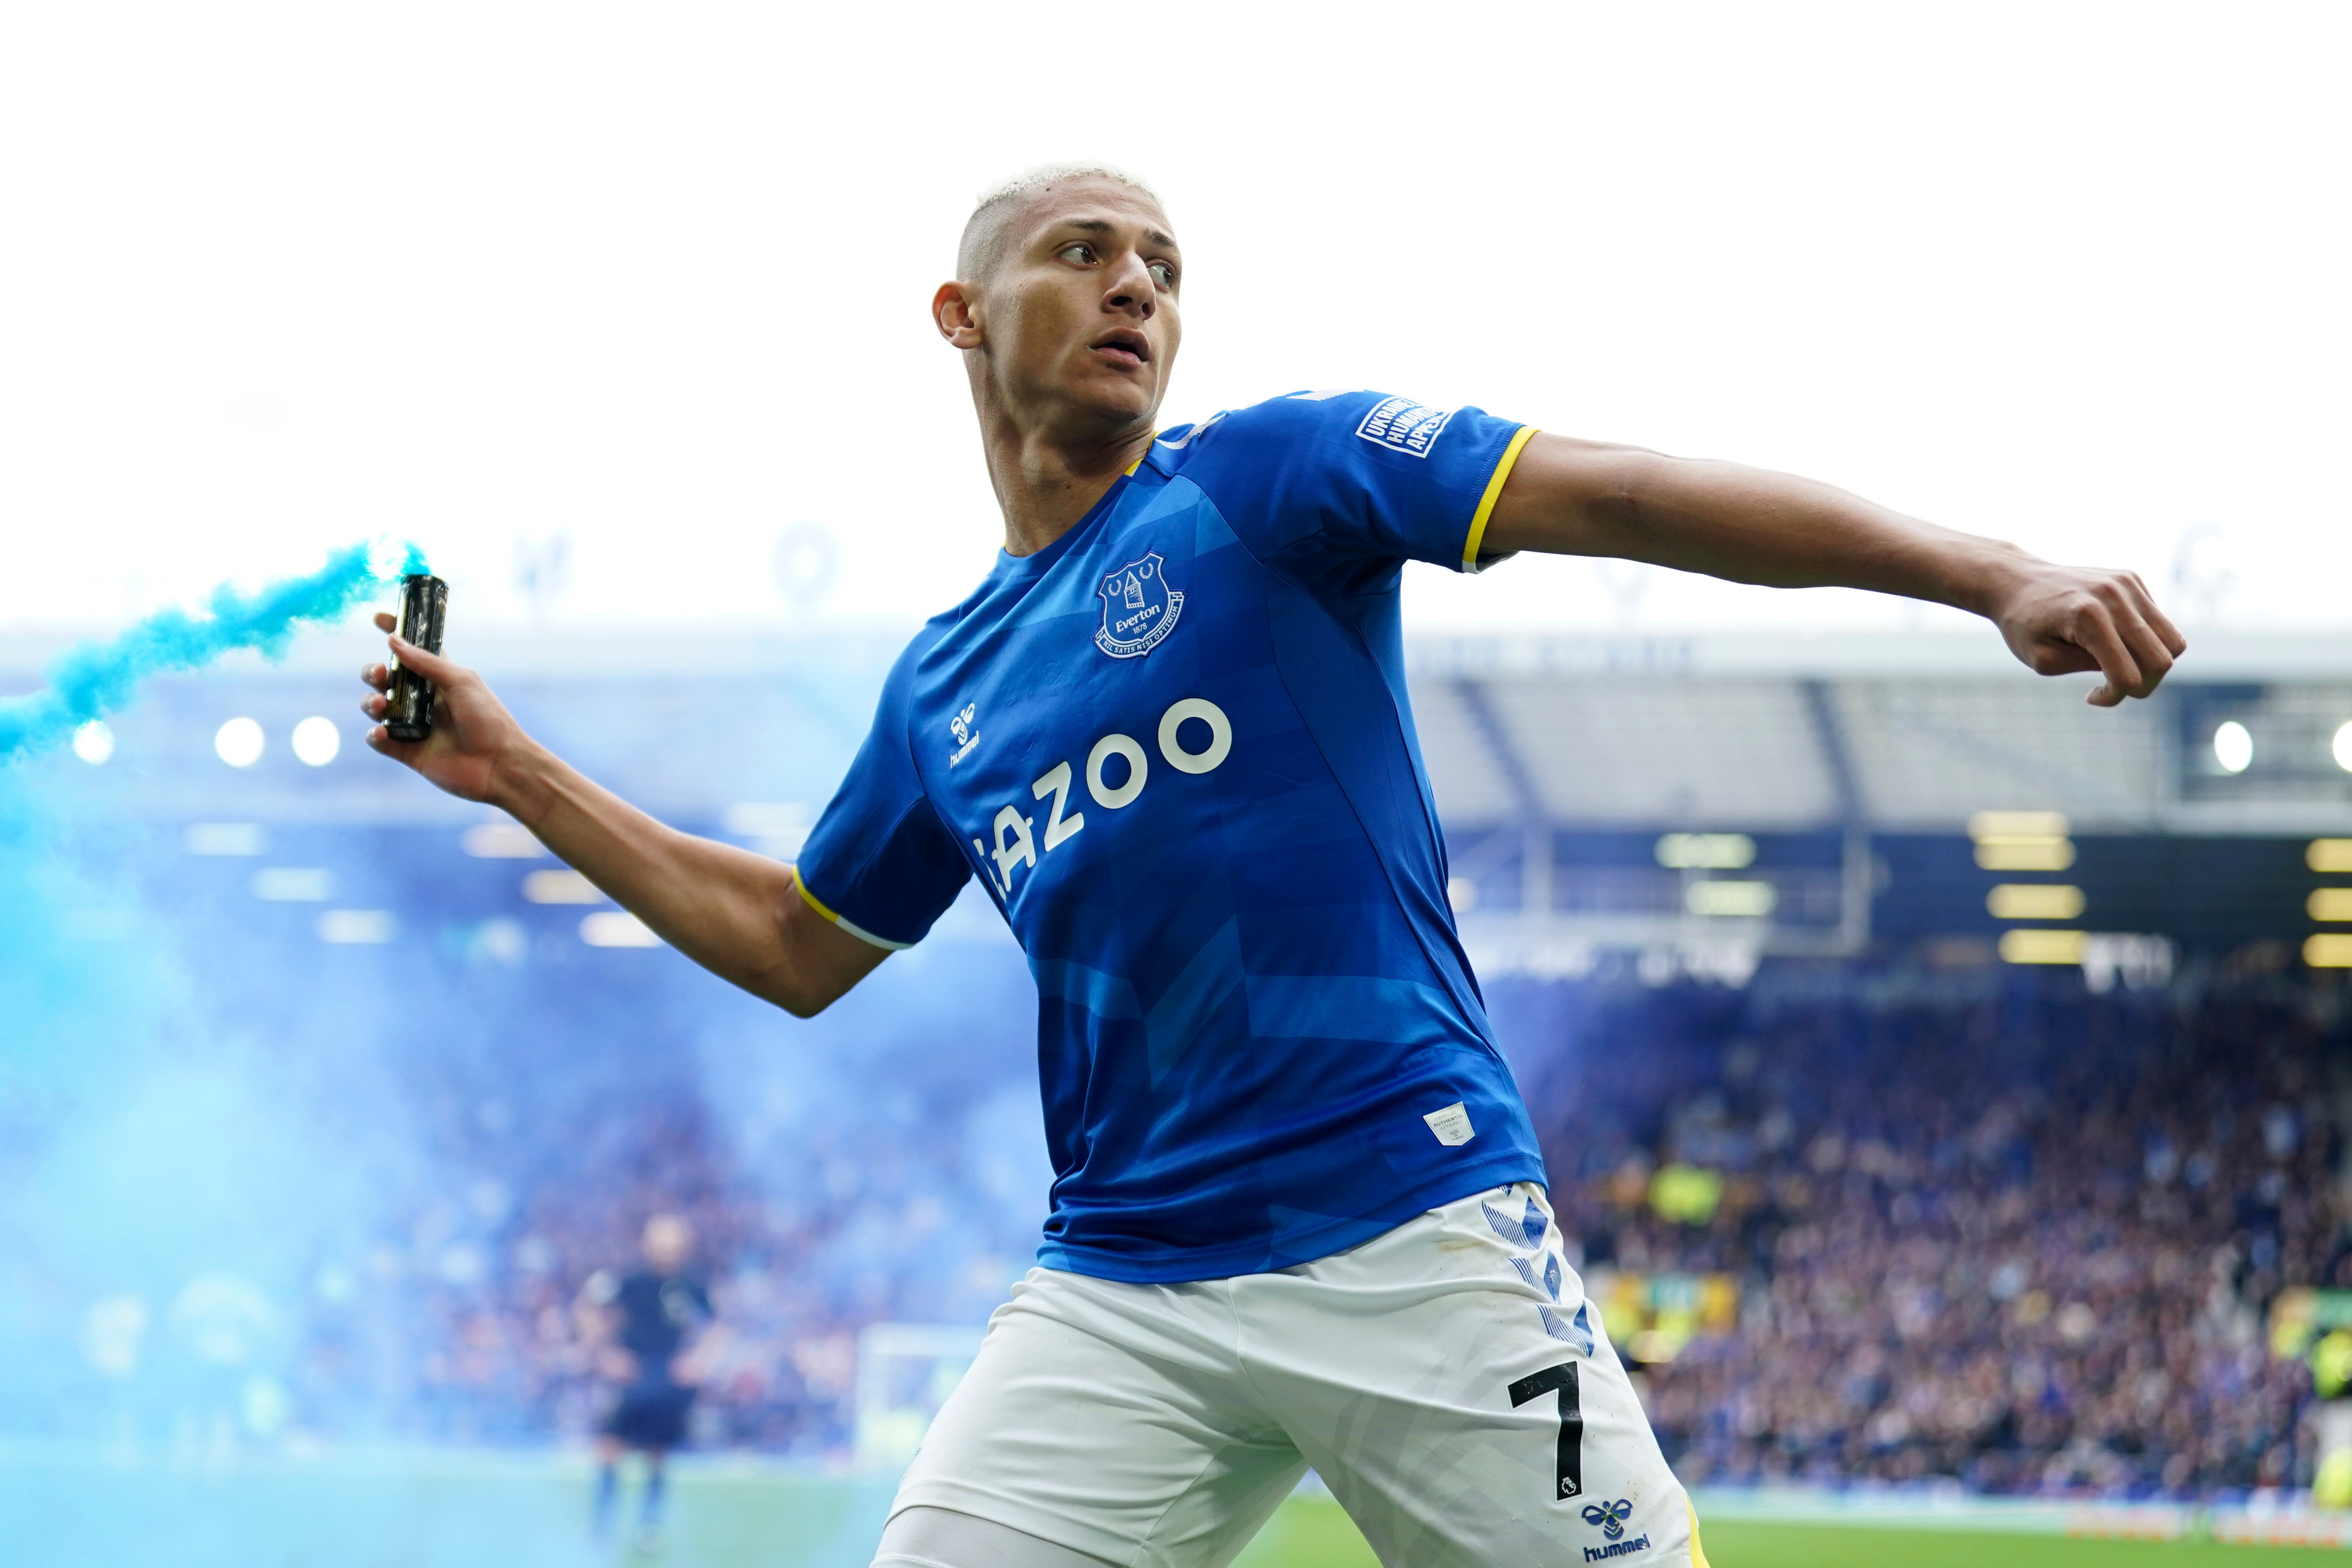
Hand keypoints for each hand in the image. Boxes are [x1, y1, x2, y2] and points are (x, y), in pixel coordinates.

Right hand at [359, 611, 530, 801]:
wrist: (499, 764)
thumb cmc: (488, 718)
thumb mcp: (460, 681)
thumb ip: (425, 662)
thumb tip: (393, 639)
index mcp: (440, 679)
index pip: (413, 651)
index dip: (396, 634)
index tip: (378, 618)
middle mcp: (424, 700)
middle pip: (386, 679)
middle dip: (374, 672)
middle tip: (379, 674)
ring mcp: (415, 726)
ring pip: (377, 707)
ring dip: (370, 702)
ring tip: (379, 704)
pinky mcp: (409, 752)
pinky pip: (380, 740)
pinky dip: (374, 735)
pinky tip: (381, 731)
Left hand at [1988, 564, 2184, 706]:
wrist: (2015, 580)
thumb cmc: (2023, 624)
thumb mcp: (2043, 659)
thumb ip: (2087, 668)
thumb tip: (2132, 670)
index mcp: (2088, 617)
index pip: (2127, 676)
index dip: (2115, 696)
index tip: (2091, 696)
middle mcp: (2113, 596)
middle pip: (2161, 660)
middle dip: (2142, 686)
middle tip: (2112, 687)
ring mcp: (2126, 583)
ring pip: (2173, 641)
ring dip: (2151, 664)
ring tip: (2118, 666)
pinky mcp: (2131, 578)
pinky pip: (2159, 622)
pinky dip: (2145, 640)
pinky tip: (2114, 640)